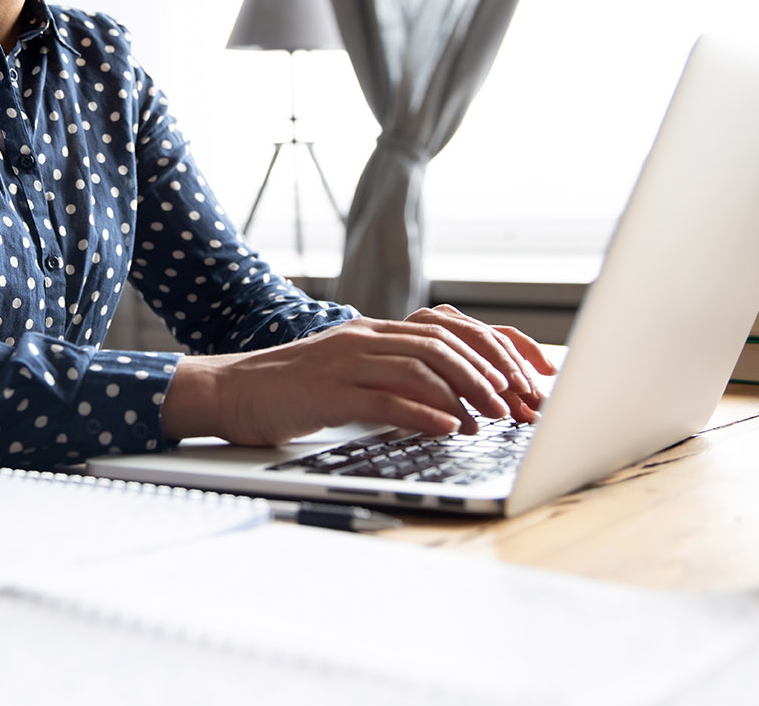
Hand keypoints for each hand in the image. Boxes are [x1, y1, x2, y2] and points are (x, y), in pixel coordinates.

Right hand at [160, 305, 557, 446]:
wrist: (230, 392)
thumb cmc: (291, 391)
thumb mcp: (351, 377)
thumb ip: (396, 380)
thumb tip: (455, 406)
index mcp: (375, 332)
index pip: (451, 330)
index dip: (496, 352)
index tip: (529, 383)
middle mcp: (365, 338)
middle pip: (445, 344)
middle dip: (492, 374)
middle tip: (521, 405)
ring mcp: (346, 361)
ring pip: (422, 365)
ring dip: (467, 393)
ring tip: (495, 419)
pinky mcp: (328, 391)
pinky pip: (385, 397)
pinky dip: (424, 413)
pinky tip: (450, 429)